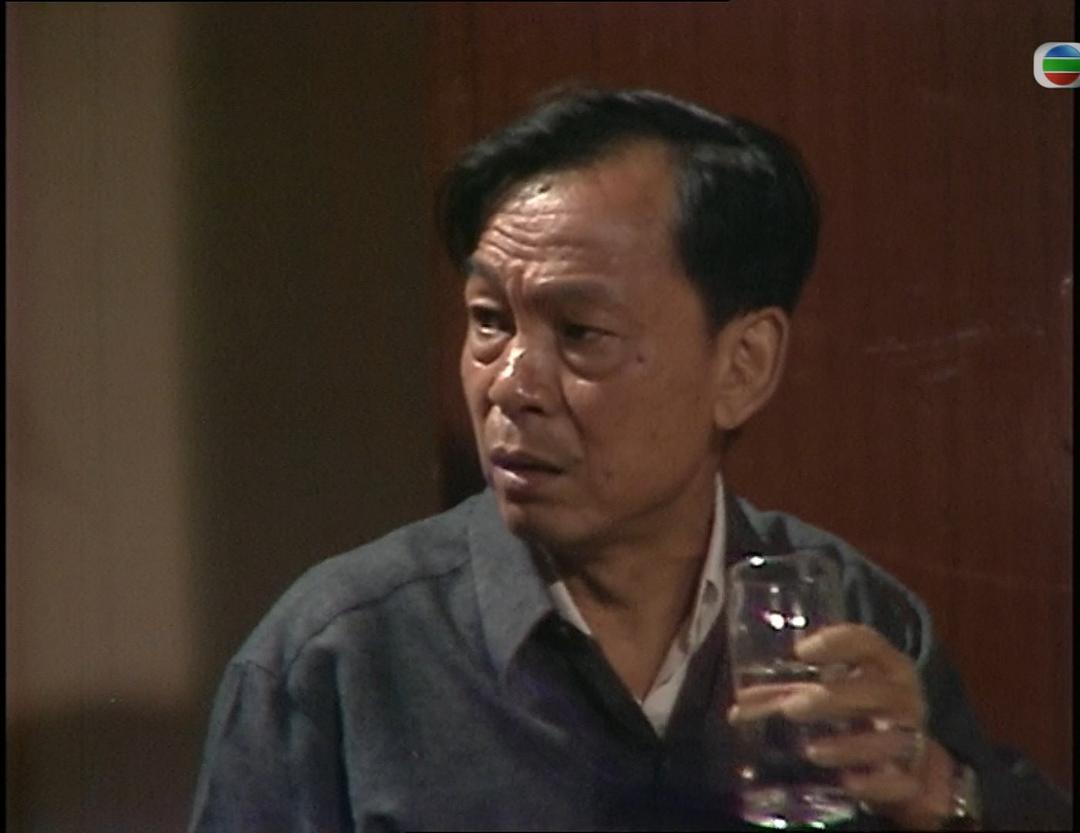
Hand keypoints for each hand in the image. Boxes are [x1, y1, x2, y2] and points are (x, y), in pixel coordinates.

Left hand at [728, 623, 954, 829]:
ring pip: (890, 738)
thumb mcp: (826, 696)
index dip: (838, 642)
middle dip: (834, 698)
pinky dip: (874, 782)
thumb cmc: (858, 712)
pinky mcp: (911, 777)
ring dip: (850, 744)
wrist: (905, 761)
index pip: (867, 642)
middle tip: (791, 708)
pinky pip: (899, 781)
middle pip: (876, 691)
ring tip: (812, 751)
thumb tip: (738, 708)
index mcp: (883, 666)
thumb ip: (784, 696)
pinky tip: (848, 783)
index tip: (802, 650)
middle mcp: (902, 696)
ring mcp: (912, 736)